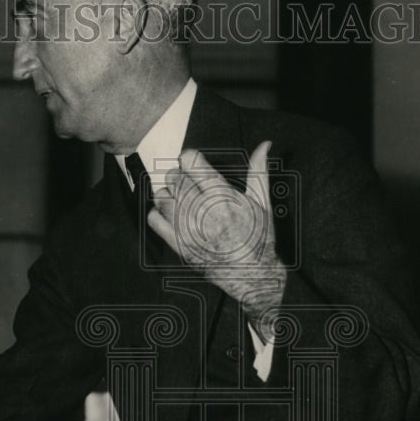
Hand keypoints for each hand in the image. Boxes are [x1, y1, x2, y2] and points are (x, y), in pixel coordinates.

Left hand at [147, 141, 285, 338]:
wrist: (252, 275)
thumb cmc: (259, 238)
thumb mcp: (262, 202)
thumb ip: (258, 171)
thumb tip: (264, 145)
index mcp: (223, 197)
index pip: (190, 162)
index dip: (190, 159)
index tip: (194, 165)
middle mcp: (204, 212)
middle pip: (174, 178)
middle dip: (180, 176)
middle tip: (190, 184)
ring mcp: (189, 230)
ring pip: (162, 197)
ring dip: (169, 194)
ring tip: (182, 200)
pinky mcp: (179, 246)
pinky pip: (155, 221)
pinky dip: (158, 213)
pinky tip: (171, 215)